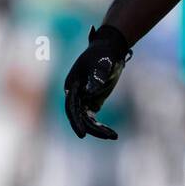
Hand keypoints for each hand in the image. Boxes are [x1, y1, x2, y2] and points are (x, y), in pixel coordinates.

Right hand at [64, 24, 131, 139]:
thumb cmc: (102, 54)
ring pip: (86, 119)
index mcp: (71, 84)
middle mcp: (75, 94)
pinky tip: (112, 134)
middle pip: (78, 116)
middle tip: (106, 136)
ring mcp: (83, 98)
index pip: (71, 107)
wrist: (108, 49)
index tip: (82, 134)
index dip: (76, 121)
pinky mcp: (93, 101)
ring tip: (113, 136)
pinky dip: (101, 126)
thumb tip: (89, 93)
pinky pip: (93, 118)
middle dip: (90, 128)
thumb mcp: (100, 63)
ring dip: (98, 129)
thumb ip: (96, 77)